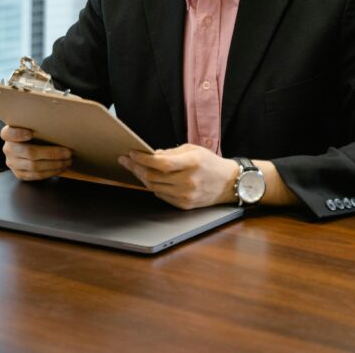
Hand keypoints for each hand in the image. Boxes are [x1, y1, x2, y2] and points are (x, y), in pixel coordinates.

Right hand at [1, 124, 72, 180]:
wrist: (21, 147)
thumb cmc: (30, 133)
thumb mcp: (29, 126)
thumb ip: (37, 125)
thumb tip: (59, 123)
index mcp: (8, 134)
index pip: (8, 133)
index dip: (19, 134)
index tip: (31, 133)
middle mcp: (8, 149)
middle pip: (30, 152)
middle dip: (51, 153)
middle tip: (67, 152)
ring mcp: (12, 163)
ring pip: (35, 166)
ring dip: (55, 164)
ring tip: (67, 160)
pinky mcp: (19, 174)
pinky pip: (36, 175)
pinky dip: (51, 172)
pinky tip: (61, 167)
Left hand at [119, 144, 239, 208]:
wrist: (229, 183)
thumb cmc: (210, 162)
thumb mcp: (193, 150)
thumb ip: (171, 153)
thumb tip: (151, 155)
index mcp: (192, 163)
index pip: (160, 163)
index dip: (142, 159)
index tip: (131, 153)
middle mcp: (188, 181)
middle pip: (153, 176)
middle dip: (135, 167)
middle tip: (126, 160)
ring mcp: (186, 195)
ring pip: (154, 187)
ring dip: (141, 177)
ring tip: (134, 167)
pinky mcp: (184, 205)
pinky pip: (161, 195)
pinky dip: (152, 186)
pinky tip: (148, 178)